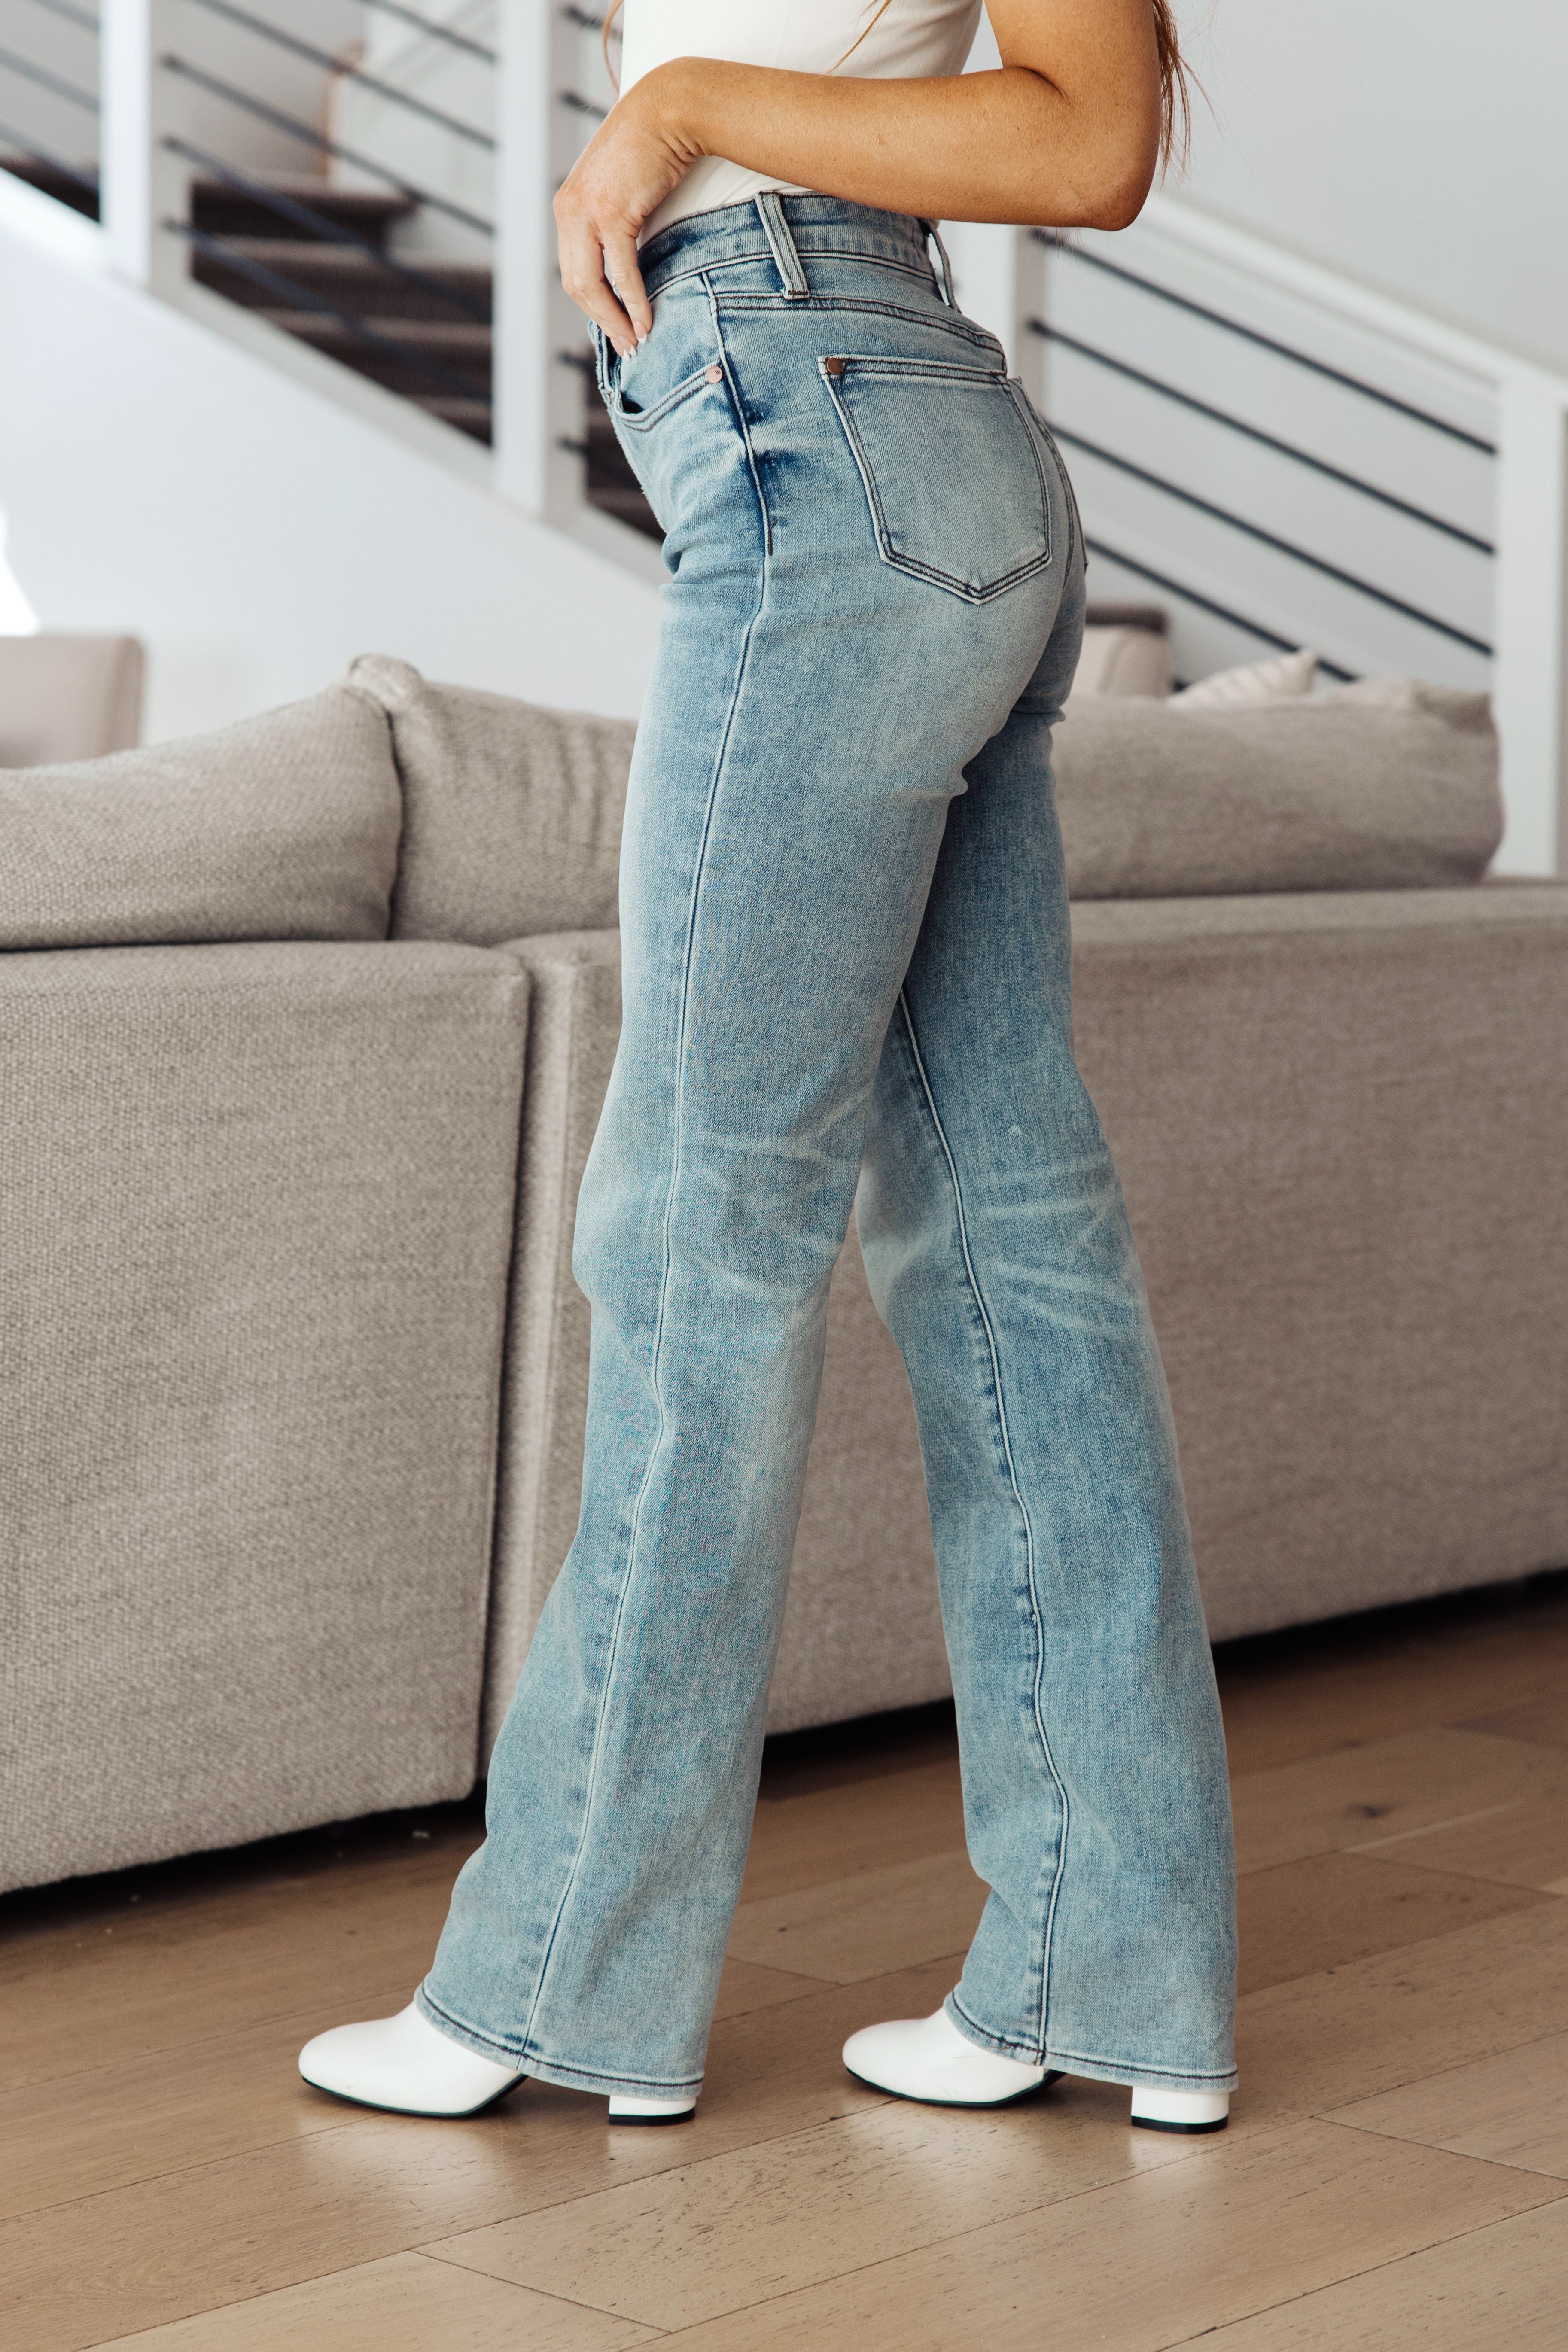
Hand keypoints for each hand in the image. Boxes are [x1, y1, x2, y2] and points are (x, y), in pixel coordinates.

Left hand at [554, 65, 703, 357]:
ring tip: (637, 342)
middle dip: (602, 321)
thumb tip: (623, 263)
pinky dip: (634, 301)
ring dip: (616, 319)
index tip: (615, 330)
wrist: (668, 111)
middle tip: (627, 348)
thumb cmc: (652, 149)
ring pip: (592, 285)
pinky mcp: (611, 214)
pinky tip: (646, 321)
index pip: (572, 271)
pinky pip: (621, 272)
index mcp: (567, 209)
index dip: (592, 306)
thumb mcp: (622, 190)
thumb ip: (613, 223)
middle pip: (576, 285)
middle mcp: (568, 212)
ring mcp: (586, 213)